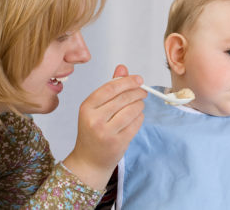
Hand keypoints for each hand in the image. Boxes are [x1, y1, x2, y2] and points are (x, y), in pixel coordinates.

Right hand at [63, 65, 145, 189]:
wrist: (89, 160)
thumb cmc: (92, 131)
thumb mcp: (95, 109)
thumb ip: (109, 88)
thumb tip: (122, 68)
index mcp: (86, 107)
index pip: (110, 88)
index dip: (127, 81)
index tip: (138, 79)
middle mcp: (95, 120)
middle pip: (123, 98)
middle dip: (137, 92)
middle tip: (143, 91)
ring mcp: (107, 133)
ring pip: (132, 111)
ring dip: (140, 105)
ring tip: (139, 105)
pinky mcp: (118, 143)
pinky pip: (136, 124)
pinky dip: (140, 117)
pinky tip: (137, 117)